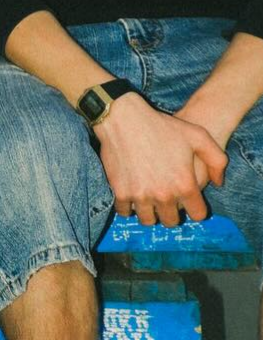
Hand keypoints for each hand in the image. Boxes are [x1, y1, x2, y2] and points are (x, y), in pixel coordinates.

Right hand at [95, 94, 225, 226]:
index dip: (194, 208)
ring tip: (148, 199)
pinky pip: (125, 212)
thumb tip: (217, 183)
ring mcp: (141, 195)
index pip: (197, 215)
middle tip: (165, 198)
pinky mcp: (120, 192)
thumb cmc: (161, 126)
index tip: (187, 200)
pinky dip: (128, 207)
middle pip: (171, 221)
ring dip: (149, 212)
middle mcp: (164, 195)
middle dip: (170, 212)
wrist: (123, 118)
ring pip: (148, 220)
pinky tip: (131, 195)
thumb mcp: (198, 136)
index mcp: (185, 185)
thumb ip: (217, 160)